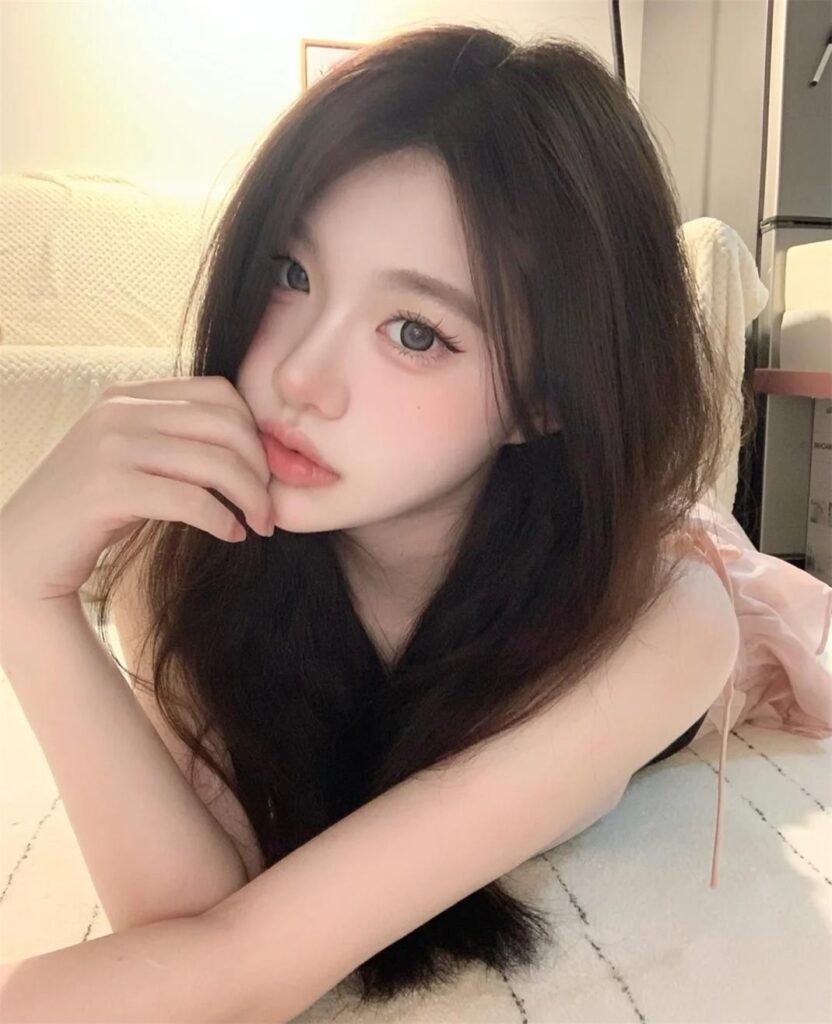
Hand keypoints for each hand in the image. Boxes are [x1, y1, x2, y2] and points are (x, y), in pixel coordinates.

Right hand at [0, 375, 273, 602]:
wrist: (22, 552)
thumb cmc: (91, 512)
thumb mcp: (134, 460)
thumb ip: (177, 442)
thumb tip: (252, 447)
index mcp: (129, 396)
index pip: (218, 393)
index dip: (254, 431)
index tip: (264, 471)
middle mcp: (119, 412)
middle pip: (226, 425)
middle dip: (260, 468)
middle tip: (270, 506)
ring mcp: (110, 447)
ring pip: (214, 462)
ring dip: (250, 498)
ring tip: (259, 524)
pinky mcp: (108, 489)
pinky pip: (191, 500)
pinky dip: (222, 519)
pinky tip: (231, 534)